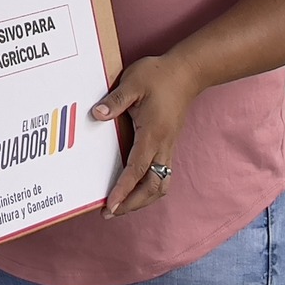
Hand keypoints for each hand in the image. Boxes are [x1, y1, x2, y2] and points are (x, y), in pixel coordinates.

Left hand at [91, 54, 202, 217]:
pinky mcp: (168, 144)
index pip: (136, 169)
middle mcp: (163, 145)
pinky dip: (149, 187)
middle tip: (110, 212)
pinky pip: (162, 174)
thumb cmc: (160, 75)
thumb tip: (97, 115)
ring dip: (142, 199)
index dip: (123, 190)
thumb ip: (116, 100)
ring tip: (123, 206)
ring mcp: (168, 146)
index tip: (110, 205)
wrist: (188, 72)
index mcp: (152, 133)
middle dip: (132, 203)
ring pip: (160, 184)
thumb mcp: (134, 82)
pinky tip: (136, 188)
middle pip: (152, 186)